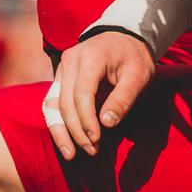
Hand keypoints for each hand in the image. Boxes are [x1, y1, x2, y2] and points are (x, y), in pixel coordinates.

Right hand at [46, 30, 152, 159]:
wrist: (124, 37)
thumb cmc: (134, 57)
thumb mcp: (138, 75)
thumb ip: (123, 98)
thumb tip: (107, 123)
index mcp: (90, 57)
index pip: (81, 94)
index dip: (87, 120)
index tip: (97, 139)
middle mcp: (70, 60)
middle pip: (65, 102)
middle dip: (76, 131)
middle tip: (91, 150)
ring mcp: (62, 68)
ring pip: (53, 104)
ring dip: (61, 131)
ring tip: (71, 154)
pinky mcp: (60, 77)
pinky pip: (53, 102)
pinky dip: (57, 123)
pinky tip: (65, 141)